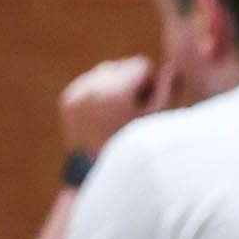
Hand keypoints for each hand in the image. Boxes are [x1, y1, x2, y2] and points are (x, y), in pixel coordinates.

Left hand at [59, 55, 176, 154]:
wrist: (102, 174)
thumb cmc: (138, 148)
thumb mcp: (158, 121)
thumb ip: (168, 90)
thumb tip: (171, 68)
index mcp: (114, 92)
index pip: (141, 64)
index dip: (150, 85)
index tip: (147, 107)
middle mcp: (91, 89)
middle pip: (122, 65)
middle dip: (131, 84)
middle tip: (132, 113)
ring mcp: (76, 95)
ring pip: (105, 72)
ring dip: (116, 87)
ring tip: (119, 115)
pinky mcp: (67, 101)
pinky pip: (90, 83)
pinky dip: (100, 95)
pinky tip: (104, 116)